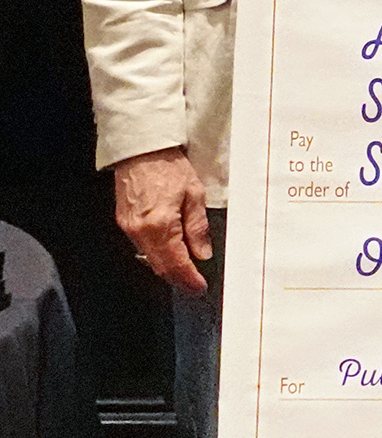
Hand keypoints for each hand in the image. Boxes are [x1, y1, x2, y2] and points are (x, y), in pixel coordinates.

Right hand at [114, 146, 210, 292]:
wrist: (142, 150)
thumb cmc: (169, 166)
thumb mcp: (195, 194)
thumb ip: (197, 228)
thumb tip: (202, 253)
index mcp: (160, 225)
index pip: (175, 263)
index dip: (188, 279)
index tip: (199, 288)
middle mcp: (139, 230)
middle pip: (159, 266)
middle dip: (177, 278)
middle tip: (194, 283)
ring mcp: (128, 227)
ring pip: (149, 258)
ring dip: (167, 266)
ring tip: (186, 269)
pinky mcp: (123, 221)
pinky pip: (141, 246)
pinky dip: (156, 253)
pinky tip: (170, 250)